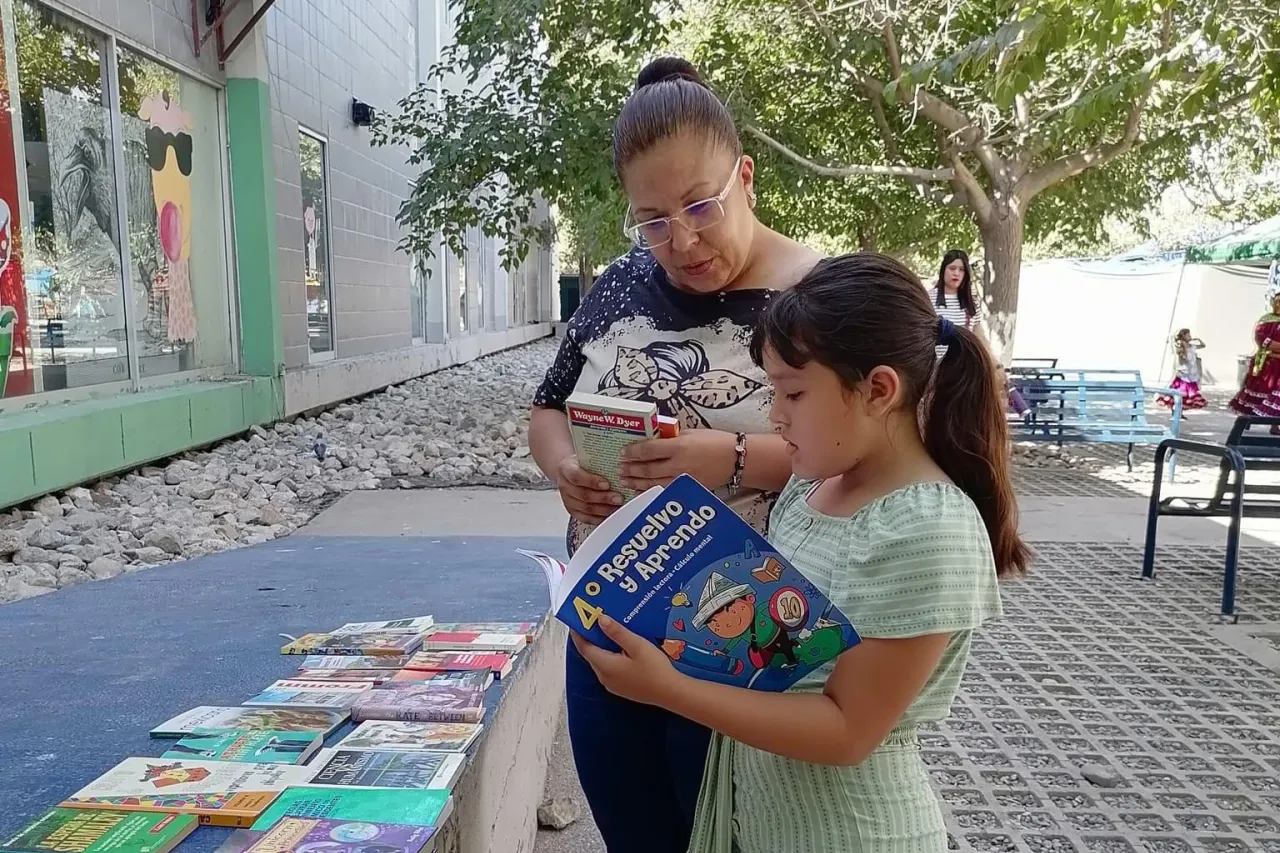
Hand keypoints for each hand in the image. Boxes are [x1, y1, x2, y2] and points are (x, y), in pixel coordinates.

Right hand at [554, 455, 621, 525]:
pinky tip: (610, 514)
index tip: (607, 484)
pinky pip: (586, 518)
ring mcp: (567, 500)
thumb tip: (619, 468)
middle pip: (583, 495)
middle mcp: (564, 485)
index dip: (591, 481)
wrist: (571, 471)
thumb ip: (599, 462)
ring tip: (617, 506)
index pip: (576, 476)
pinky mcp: (573, 511)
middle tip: (618, 498)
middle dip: (603, 498)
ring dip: (603, 509)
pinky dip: (599, 517)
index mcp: (565, 468)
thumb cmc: (583, 464)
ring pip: (585, 508)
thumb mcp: (588, 457)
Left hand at [572, 615, 684, 706]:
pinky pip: (609, 668)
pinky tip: (620, 647)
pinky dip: (609, 655)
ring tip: (607, 629)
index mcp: (605, 666)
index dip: (578, 633)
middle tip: (593, 619)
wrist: (670, 693)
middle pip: (591, 654)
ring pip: (600, 661)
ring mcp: (612, 684)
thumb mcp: (637, 646)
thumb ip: (617, 633)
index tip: (577, 618)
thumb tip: (600, 620)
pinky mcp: (621, 687)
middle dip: (590, 637)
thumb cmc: (655, 669)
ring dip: (601, 646)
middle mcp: (604, 677)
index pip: (584, 647)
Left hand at [619, 430, 735, 492]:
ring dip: (636, 482)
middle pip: (647, 469)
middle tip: (619, 468)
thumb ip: (671, 438)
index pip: (648, 450)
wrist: (735, 459)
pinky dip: (650, 492)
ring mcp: (682, 480)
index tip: (623, 452)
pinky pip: (664, 491)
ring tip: (625, 480)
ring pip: (653, 483)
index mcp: (678, 447)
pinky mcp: (687, 490)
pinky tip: (640, 492)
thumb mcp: (691, 433)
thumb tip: (652, 439)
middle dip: (631, 469)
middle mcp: (678, 465)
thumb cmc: (715, 441)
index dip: (633, 452)